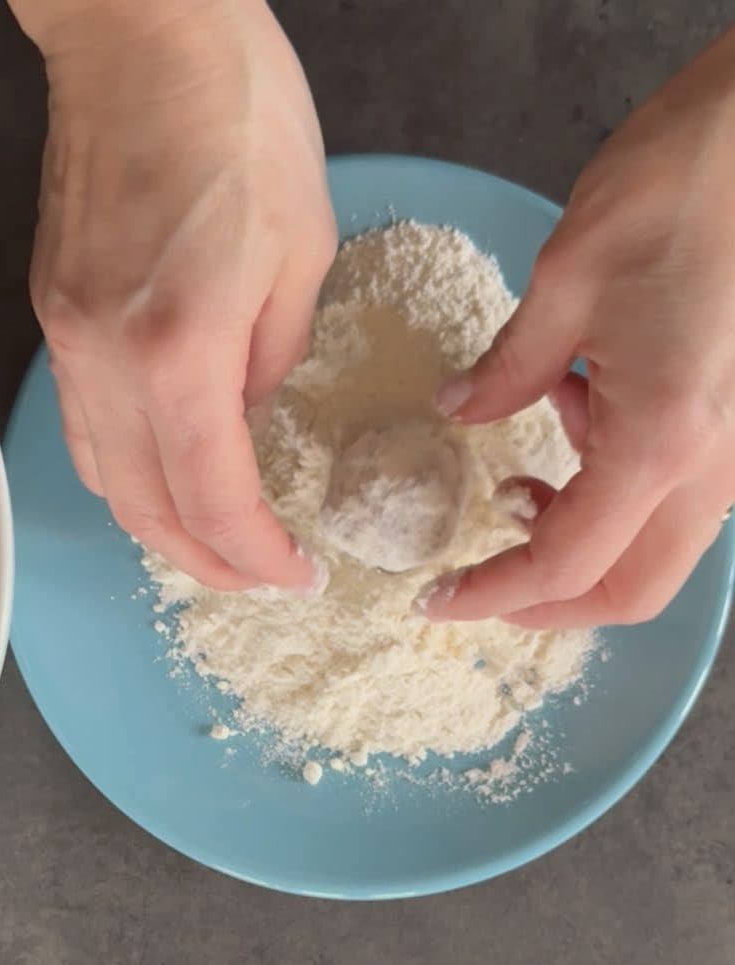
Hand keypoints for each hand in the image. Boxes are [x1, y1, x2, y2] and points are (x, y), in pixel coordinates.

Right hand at [12, 0, 335, 589]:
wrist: (140, 33)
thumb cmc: (236, 115)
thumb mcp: (301, 245)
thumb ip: (272, 355)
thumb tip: (247, 412)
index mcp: (179, 345)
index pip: (213, 498)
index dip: (255, 554)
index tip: (293, 572)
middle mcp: (104, 359)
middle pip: (143, 509)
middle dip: (204, 561)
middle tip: (256, 574)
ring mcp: (66, 338)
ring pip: (102, 475)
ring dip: (159, 523)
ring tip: (215, 536)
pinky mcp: (54, 314)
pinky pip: (82, 425)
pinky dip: (128, 468)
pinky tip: (167, 466)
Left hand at [423, 28, 734, 627]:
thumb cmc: (683, 187)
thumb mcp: (565, 281)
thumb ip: (507, 370)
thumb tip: (460, 410)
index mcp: (661, 440)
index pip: (565, 565)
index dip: (492, 595)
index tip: (433, 601)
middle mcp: (712, 463)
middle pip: (628, 590)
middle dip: (546, 602)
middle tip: (476, 580)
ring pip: (654, 548)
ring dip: (579, 542)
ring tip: (519, 487)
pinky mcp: (734, 418)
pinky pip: (672, 491)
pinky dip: (611, 484)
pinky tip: (576, 414)